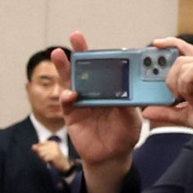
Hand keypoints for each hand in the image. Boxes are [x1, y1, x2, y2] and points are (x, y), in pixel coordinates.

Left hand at [33, 134, 73, 175]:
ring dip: (43, 158)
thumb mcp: (47, 151)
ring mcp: (54, 150)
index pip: (40, 144)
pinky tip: (49, 161)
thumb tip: (32, 146)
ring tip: (48, 159)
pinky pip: (44, 158)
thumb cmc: (54, 158)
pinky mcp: (54, 156)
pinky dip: (45, 161)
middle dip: (41, 155)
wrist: (64, 164)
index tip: (45, 153)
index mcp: (52, 143)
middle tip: (47, 157)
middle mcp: (53, 145)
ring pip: (41, 154)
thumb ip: (39, 148)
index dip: (40, 149)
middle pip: (39, 149)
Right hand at [52, 33, 144, 192]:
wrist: (112, 157)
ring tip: (59, 54)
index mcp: (111, 88)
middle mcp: (95, 91)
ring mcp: (82, 102)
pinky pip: (67, 103)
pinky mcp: (72, 115)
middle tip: (75, 36)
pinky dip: (68, 96)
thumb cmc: (125, 135)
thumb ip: (126, 104)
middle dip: (79, 52)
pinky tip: (71, 93)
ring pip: (71, 81)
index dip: (100, 52)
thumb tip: (123, 90)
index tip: (109, 42)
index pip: (105, 66)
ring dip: (64, 68)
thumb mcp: (133, 119)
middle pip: (85, 68)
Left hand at [157, 40, 192, 141]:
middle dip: (169, 77)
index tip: (156, 44)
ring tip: (187, 99)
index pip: (188, 51)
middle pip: (180, 58)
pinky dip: (186, 86)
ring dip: (178, 84)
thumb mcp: (188, 115)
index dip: (172, 44)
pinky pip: (192, 71)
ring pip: (183, 64)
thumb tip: (147, 111)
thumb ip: (168, 111)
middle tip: (174, 95)